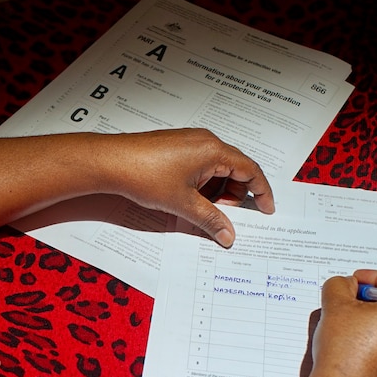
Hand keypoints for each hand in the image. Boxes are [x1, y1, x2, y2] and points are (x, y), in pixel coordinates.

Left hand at [0, 129, 273, 242]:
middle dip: (236, 194)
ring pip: (216, 168)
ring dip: (217, 190)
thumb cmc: (144, 175)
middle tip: (230, 216)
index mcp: (214, 150)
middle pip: (234, 168)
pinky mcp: (176, 147)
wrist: (110, 161)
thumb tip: (228, 235)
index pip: (250, 170)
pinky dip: (202, 183)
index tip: (267, 209)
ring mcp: (189, 142)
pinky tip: (190, 200)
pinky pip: (200, 165)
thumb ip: (210, 220)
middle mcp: (205, 141)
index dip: (262, 191)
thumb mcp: (182, 204)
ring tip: (206, 211)